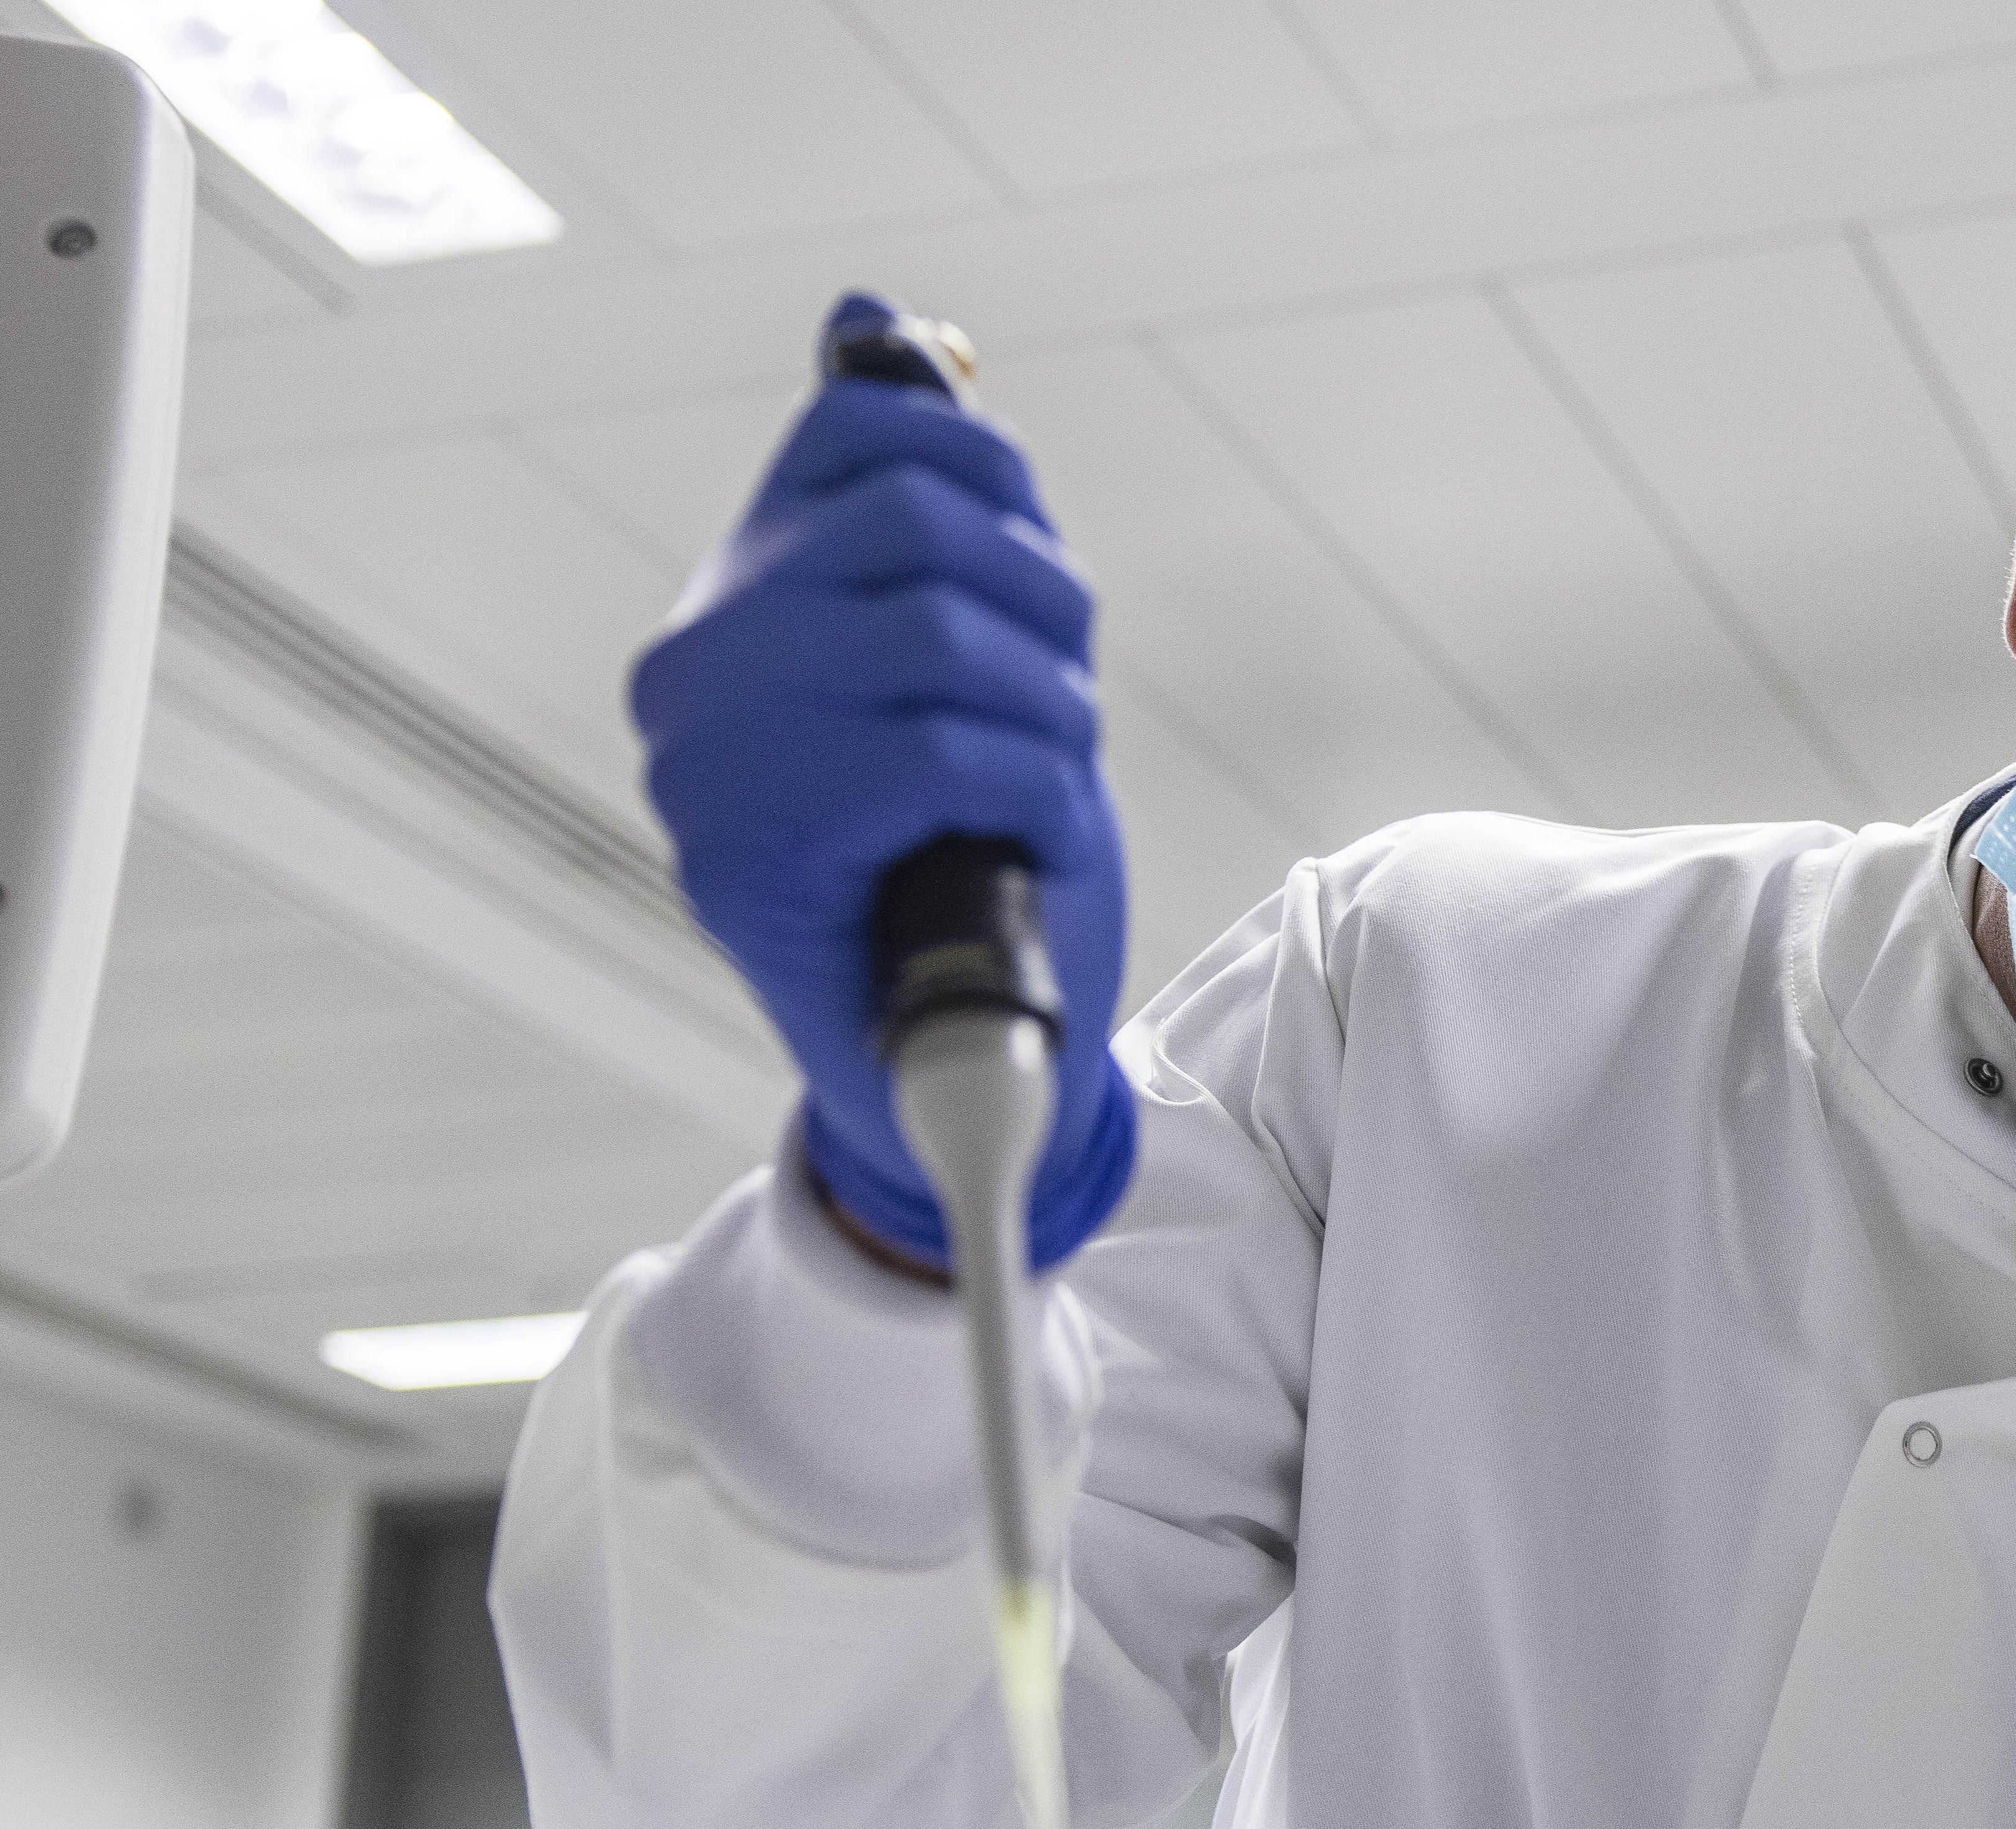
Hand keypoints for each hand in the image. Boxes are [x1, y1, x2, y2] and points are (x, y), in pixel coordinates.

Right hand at [629, 291, 1135, 1270]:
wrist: (969, 1061)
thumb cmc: (982, 853)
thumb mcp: (974, 655)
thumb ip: (924, 501)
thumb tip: (874, 317)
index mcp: (734, 599)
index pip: (869, 435)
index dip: (998, 485)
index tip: (1037, 584)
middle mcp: (690, 669)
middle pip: (917, 527)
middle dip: (1042, 610)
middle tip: (1061, 708)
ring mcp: (704, 765)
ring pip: (939, 637)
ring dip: (1048, 714)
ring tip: (1041, 785)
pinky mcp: (746, 857)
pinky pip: (939, 752)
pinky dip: (1032, 792)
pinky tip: (1024, 846)